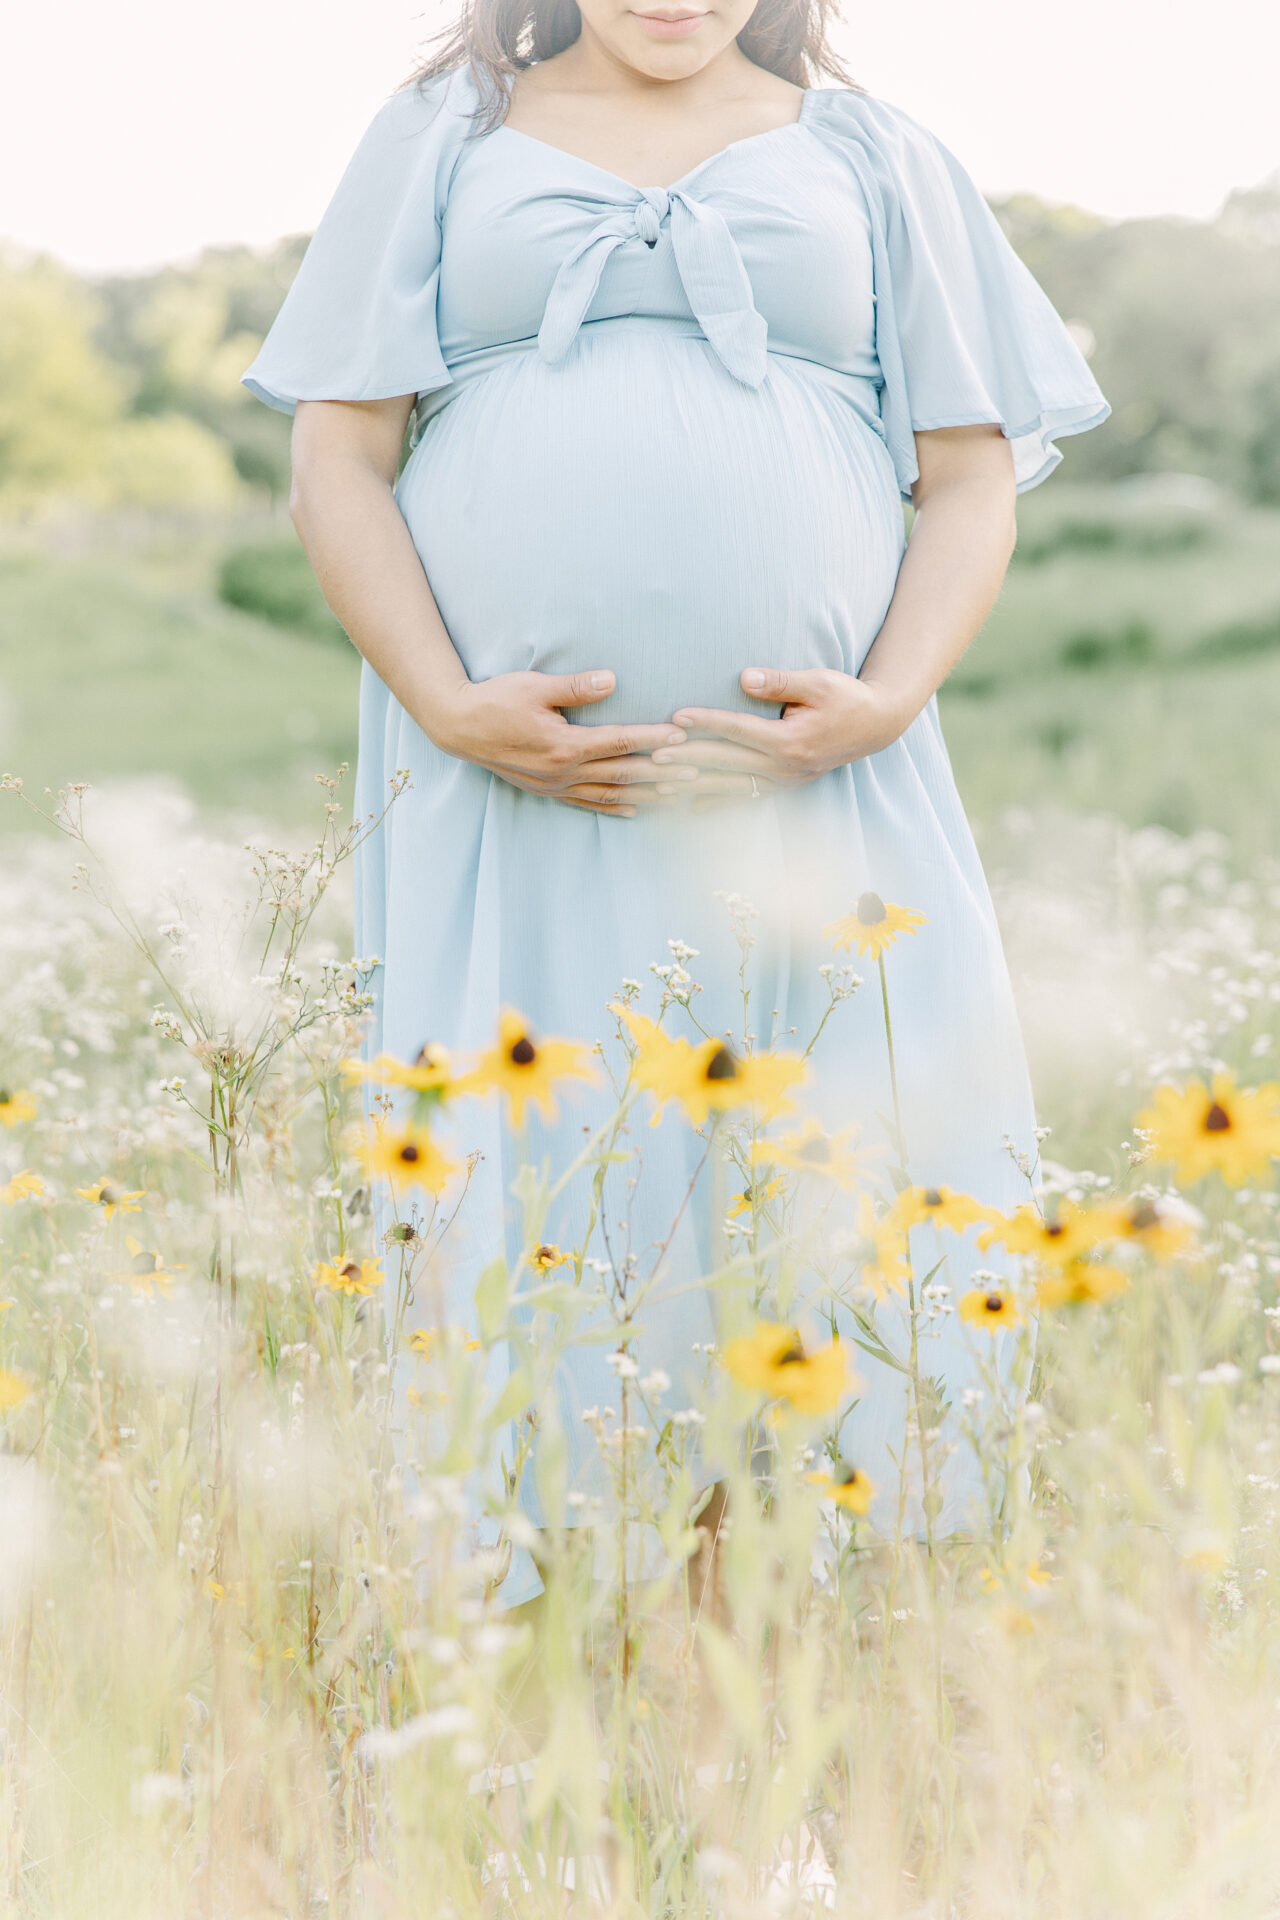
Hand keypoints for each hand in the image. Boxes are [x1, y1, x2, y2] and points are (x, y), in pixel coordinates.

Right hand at [427, 669, 695, 816]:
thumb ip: (575, 687)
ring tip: (678, 794)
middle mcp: (563, 771)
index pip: (620, 742)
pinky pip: (588, 802)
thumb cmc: (495, 700)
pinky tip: (636, 808)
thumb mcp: (534, 686)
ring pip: (610, 793)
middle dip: (662, 772)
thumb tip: (612, 680)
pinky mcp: (547, 790)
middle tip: (697, 771)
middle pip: (623, 773)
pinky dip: (614, 806)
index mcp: (564, 745)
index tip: (683, 736)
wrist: (457, 727)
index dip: (653, 739)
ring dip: (646, 793)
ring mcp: (555, 785)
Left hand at [652, 669, 911, 803]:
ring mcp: (782, 782)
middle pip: (727, 762)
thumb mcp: (818, 682)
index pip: (740, 730)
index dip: (707, 722)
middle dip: (688, 757)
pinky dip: (715, 801)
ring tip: (660, 784)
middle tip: (654, 753)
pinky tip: (688, 806)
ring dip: (694, 785)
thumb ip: (780, 682)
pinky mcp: (781, 787)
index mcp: (791, 741)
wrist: (876, 726)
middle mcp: (784, 768)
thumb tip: (744, 678)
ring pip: (730, 785)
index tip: (677, 716)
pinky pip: (743, 797)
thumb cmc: (846, 698)